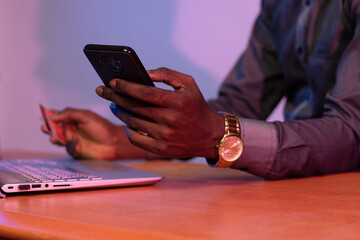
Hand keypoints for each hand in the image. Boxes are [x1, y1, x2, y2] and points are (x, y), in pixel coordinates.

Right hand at [41, 108, 146, 159]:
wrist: (114, 143)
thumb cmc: (102, 127)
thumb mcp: (86, 116)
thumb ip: (70, 114)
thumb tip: (53, 115)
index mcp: (71, 118)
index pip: (56, 115)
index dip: (48, 115)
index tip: (44, 115)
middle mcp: (69, 129)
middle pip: (52, 128)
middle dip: (47, 128)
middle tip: (46, 128)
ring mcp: (71, 140)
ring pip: (57, 139)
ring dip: (57, 138)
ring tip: (58, 138)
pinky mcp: (75, 150)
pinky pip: (68, 148)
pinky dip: (71, 146)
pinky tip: (78, 144)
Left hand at [95, 67, 223, 158]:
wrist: (210, 135)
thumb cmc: (196, 106)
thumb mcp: (188, 84)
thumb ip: (166, 74)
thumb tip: (143, 73)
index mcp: (177, 102)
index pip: (145, 93)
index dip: (126, 86)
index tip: (112, 81)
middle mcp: (171, 120)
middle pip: (134, 107)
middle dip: (114, 97)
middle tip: (102, 90)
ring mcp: (165, 137)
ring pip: (133, 123)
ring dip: (119, 112)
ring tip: (113, 105)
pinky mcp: (162, 150)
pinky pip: (136, 139)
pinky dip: (128, 130)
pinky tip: (127, 122)